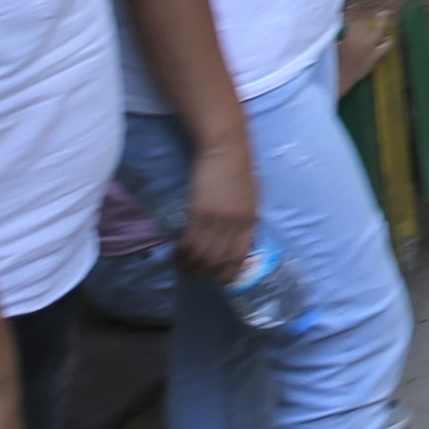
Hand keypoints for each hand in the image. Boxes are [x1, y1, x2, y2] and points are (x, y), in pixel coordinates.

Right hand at [179, 143, 259, 280]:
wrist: (226, 149)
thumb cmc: (239, 172)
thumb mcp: (251, 200)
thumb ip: (246, 222)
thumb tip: (242, 244)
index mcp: (251, 221)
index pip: (240, 258)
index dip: (229, 274)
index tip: (219, 280)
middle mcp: (236, 225)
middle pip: (218, 262)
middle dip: (206, 274)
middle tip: (196, 273)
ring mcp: (217, 220)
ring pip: (201, 256)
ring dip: (190, 266)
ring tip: (184, 266)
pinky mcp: (199, 213)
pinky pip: (189, 243)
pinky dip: (181, 253)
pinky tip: (177, 253)